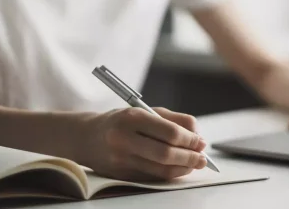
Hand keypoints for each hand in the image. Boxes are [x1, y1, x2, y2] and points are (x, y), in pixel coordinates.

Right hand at [79, 107, 206, 181]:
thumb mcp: (145, 111)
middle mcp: (124, 139)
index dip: (190, 140)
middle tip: (202, 157)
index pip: (170, 132)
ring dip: (183, 168)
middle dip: (190, 157)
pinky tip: (180, 169)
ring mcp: (121, 159)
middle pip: (166, 153)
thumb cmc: (122, 121)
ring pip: (160, 169)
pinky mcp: (121, 175)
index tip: (201, 142)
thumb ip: (173, 120)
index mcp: (132, 118)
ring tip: (195, 163)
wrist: (85, 137)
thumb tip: (197, 135)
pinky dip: (170, 174)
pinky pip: (152, 177)